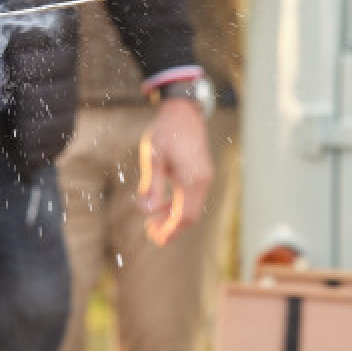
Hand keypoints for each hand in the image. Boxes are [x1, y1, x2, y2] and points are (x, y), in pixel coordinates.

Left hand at [137, 98, 212, 244]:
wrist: (184, 113)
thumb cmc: (166, 132)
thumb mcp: (154, 158)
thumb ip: (152, 186)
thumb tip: (146, 210)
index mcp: (192, 179)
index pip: (184, 215)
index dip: (169, 230)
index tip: (154, 237)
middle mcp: (203, 181)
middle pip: (191, 216)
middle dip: (172, 229)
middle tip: (151, 234)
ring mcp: (205, 178)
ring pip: (193, 209)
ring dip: (174, 219)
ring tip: (153, 223)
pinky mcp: (202, 174)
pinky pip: (193, 198)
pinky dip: (179, 207)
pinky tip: (163, 206)